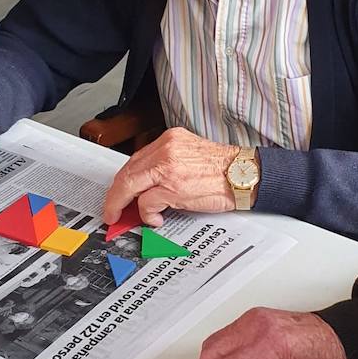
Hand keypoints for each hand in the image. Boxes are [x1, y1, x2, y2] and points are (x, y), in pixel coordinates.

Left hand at [102, 129, 239, 227]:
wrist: (245, 174)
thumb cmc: (224, 170)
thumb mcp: (190, 157)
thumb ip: (166, 166)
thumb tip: (146, 188)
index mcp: (170, 139)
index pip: (136, 160)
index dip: (123, 180)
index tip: (118, 193)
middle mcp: (166, 149)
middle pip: (127, 172)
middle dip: (115, 195)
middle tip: (112, 210)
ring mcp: (168, 167)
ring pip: (129, 185)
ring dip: (123, 205)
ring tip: (126, 217)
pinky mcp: (172, 186)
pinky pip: (146, 202)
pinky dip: (146, 214)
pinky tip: (155, 219)